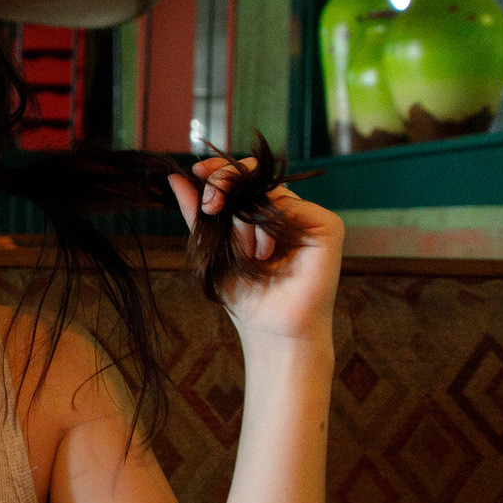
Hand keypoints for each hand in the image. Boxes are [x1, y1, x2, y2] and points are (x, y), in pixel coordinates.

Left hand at [167, 156, 342, 342]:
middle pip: (253, 176)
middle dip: (225, 185)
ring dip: (244, 221)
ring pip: (266, 191)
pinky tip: (264, 252)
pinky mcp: (327, 225)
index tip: (196, 170)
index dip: (221, 170)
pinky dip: (267, 227)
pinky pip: (288, 205)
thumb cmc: (245, 298)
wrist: (272, 332)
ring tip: (248, 254)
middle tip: (211, 206)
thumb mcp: (211, 248)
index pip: (244, 178)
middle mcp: (288, 212)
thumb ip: (196, 214)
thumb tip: (174, 178)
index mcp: (263, 215)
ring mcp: (309, 217)